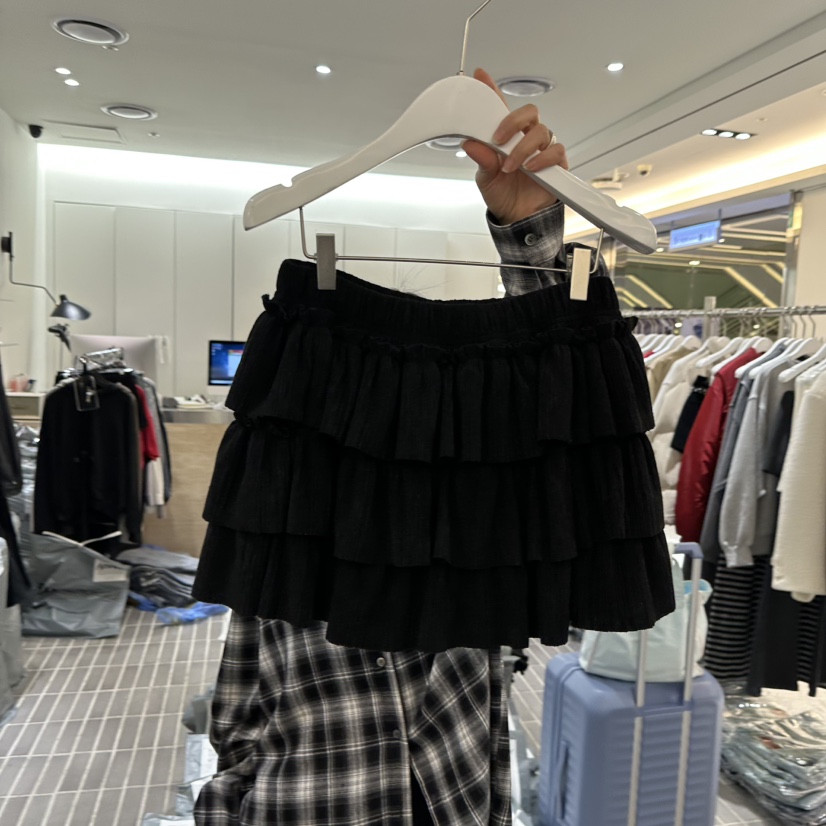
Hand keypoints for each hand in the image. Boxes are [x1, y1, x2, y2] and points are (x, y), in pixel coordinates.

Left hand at [463, 68, 568, 225]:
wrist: (518, 219)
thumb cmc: (503, 195)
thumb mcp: (485, 178)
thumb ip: (481, 158)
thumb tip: (470, 142)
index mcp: (507, 137)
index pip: (500, 108)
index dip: (492, 90)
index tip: (481, 76)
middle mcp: (525, 139)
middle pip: (529, 112)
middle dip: (513, 121)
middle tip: (499, 138)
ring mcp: (542, 150)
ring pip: (541, 131)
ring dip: (523, 148)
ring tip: (510, 166)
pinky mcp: (556, 163)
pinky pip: (555, 151)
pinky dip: (542, 158)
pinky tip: (530, 168)